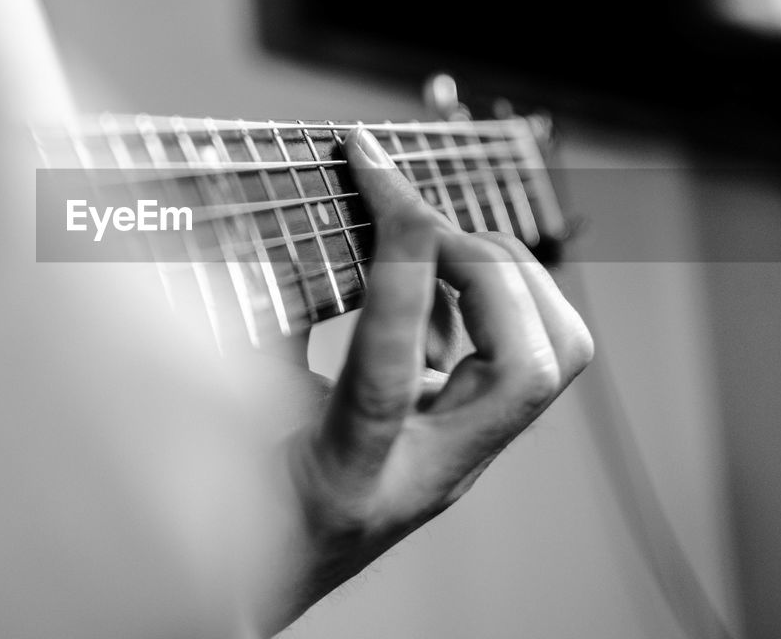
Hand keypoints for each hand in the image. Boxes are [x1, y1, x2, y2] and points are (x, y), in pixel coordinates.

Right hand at [259, 127, 593, 632]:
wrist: (277, 582)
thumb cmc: (245, 511)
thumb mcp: (229, 423)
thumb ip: (255, 335)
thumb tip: (273, 242)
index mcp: (347, 479)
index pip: (389, 380)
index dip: (399, 283)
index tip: (388, 199)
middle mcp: (429, 471)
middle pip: (522, 369)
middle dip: (483, 267)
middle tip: (415, 216)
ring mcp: (461, 455)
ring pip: (552, 361)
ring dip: (511, 276)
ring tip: (441, 237)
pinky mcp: (468, 433)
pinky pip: (523, 350)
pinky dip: (492, 291)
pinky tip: (435, 270)